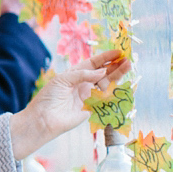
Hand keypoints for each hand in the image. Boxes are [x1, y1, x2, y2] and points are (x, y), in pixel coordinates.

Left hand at [10, 50, 130, 158]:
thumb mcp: (63, 79)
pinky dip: (116, 91)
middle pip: (103, 72)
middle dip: (115, 65)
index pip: (93, 63)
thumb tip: (102, 72)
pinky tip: (124, 84)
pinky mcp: (93, 107)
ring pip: (107, 83)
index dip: (105, 57)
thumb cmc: (49, 97)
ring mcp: (89, 95)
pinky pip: (106, 98)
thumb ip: (83, 75)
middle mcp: (83, 83)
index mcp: (74, 74)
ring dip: (118, 75)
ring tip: (129, 66)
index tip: (118, 52)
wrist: (43, 119)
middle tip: (128, 59)